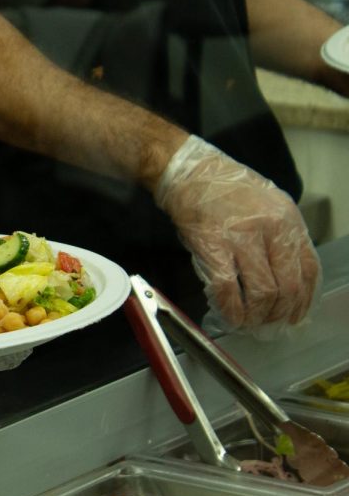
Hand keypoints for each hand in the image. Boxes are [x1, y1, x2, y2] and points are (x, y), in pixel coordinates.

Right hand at [154, 135, 321, 334]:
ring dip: (255, 316)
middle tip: (267, 324)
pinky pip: (227, 289)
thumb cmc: (223, 188)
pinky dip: (230, 310)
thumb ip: (279, 237)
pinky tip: (228, 316)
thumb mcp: (267, 205)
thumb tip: (284, 279)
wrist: (187, 171)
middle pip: (288, 287)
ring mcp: (241, 237)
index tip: (294, 315)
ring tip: (247, 322)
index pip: (308, 270)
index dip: (303, 301)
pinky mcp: (212, 245)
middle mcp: (270, 228)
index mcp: (287, 219)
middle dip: (279, 314)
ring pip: (262, 293)